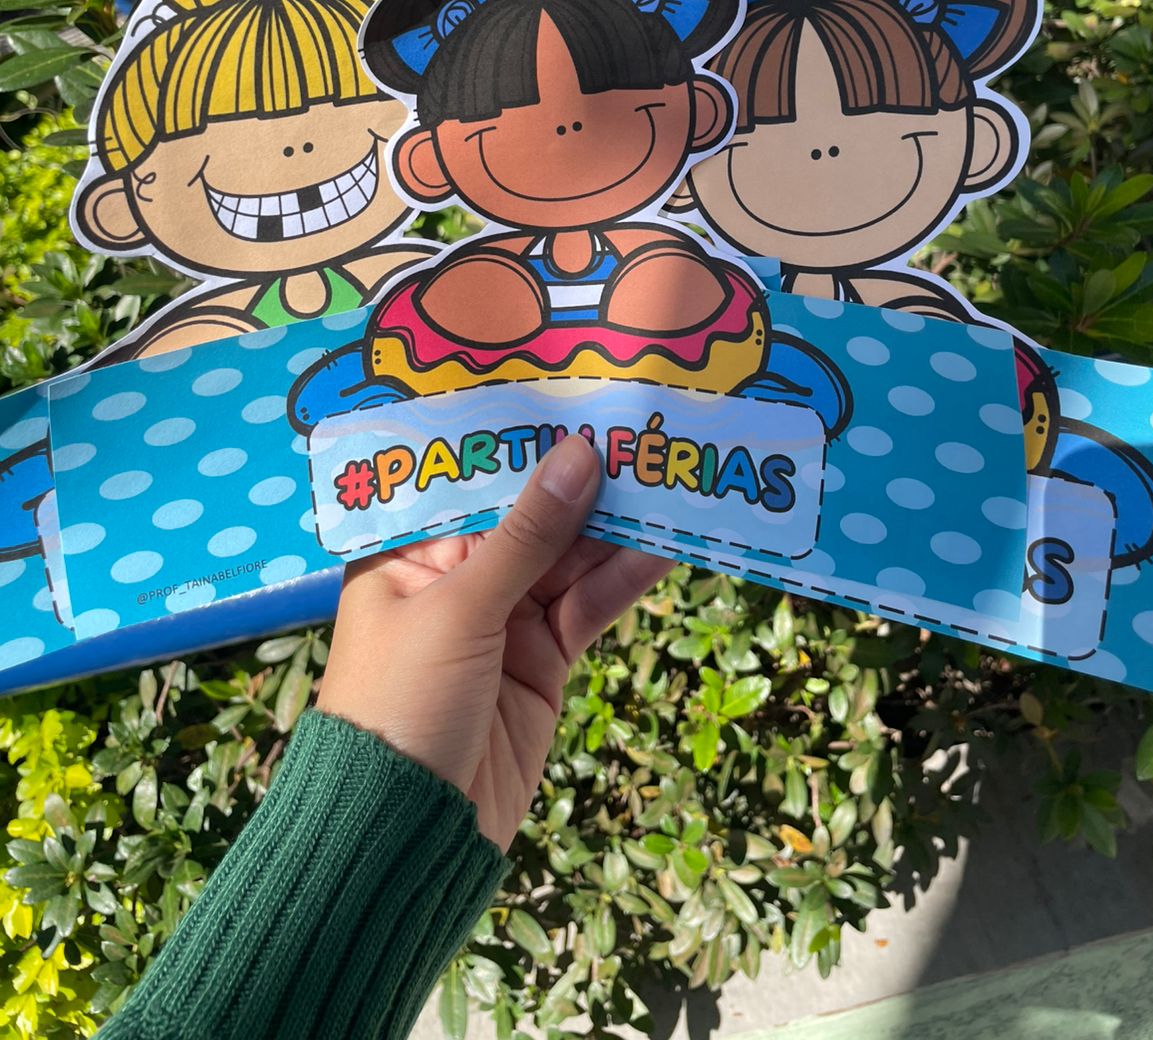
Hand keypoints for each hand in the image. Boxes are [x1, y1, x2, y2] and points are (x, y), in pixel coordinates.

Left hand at [318, 435, 668, 849]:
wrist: (406, 838)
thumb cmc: (402, 704)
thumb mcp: (459, 610)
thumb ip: (526, 536)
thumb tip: (579, 455)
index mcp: (406, 550)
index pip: (468, 476)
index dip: (520, 437)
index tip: (573, 392)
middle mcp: (454, 574)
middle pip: (526, 511)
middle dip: (581, 475)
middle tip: (643, 427)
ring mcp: (502, 617)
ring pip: (567, 555)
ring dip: (615, 521)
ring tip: (671, 472)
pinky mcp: (542, 659)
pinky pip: (588, 605)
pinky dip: (624, 576)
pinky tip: (665, 541)